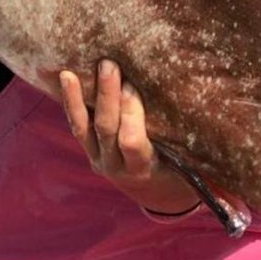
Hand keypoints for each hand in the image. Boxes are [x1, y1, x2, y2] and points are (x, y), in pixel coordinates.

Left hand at [59, 59, 200, 215]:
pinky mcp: (89, 151)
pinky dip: (71, 104)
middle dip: (107, 96)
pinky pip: (77, 127)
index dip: (130, 115)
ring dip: (78, 99)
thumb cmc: (179, 169)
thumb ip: (183, 137)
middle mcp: (116, 166)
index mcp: (143, 168)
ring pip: (84, 128)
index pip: (131, 141)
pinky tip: (65, 80)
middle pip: (107, 128)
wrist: (155, 194)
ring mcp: (99, 159)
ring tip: (69, 73)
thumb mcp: (185, 161)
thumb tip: (195, 99)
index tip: (133, 86)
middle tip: (109, 65)